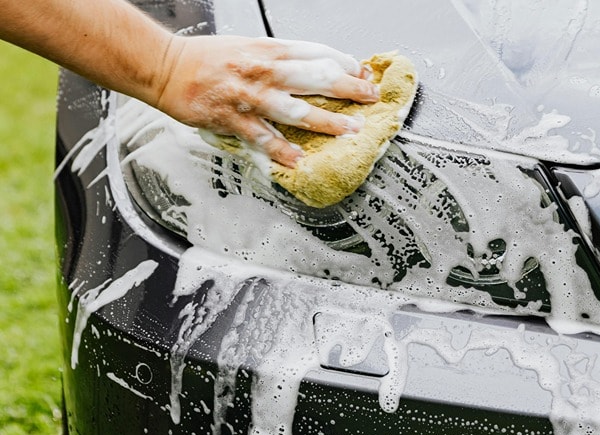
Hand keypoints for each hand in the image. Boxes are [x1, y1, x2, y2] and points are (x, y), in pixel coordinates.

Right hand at [155, 35, 379, 167]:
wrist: (166, 67)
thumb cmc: (208, 58)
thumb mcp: (249, 47)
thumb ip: (281, 59)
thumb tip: (314, 68)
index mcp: (269, 50)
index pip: (316, 53)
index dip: (344, 63)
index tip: (363, 75)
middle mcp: (263, 71)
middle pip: (314, 78)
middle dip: (347, 89)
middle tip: (370, 99)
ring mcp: (249, 97)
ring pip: (296, 109)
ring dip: (326, 121)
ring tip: (349, 131)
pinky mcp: (232, 120)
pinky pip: (262, 138)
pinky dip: (282, 150)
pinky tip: (300, 159)